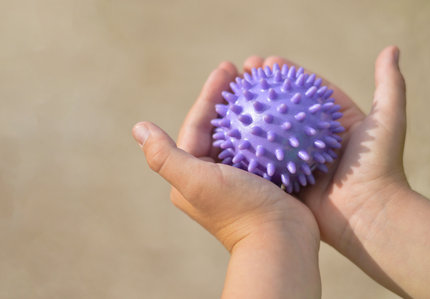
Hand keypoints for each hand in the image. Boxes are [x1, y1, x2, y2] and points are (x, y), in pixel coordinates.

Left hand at [132, 62, 320, 297]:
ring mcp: (237, 177)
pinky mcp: (261, 179)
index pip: (199, 123)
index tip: (227, 67)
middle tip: (245, 68)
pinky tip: (281, 110)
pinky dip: (268, 126)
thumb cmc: (240, 210)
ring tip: (263, 83)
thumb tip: (138, 128)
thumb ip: (164, 156)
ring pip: (242, 132)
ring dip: (250, 107)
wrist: (280, 244)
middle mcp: (211, 174)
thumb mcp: (196, 181)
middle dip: (230, 95)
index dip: (211, 94)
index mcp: (191, 173)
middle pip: (220, 124)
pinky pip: (261, 144)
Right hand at [244, 47, 429, 297]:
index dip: (285, 74)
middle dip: (261, 90)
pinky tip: (229, 135)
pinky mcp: (287, 180)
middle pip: (283, 108)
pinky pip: (265, 160)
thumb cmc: (379, 167)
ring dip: (250, 117)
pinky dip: (249, 148)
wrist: (369, 216)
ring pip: (270, 133)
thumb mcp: (388, 120)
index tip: (265, 62)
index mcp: (333, 123)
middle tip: (242, 75)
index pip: (305, 90)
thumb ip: (390, 85)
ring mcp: (298, 160)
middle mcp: (313, 139)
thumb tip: (392, 50)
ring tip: (230, 100)